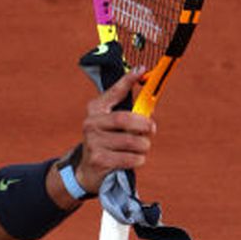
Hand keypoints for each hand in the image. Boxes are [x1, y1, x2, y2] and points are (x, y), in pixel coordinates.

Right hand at [74, 71, 154, 193]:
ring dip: (143, 146)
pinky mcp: (99, 161)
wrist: (88, 170)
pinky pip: (129, 158)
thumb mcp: (112, 124)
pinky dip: (138, 159)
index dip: (127, 80)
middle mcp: (91, 124)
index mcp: (95, 110)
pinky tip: (135, 158)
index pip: (114, 92)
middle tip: (152, 129)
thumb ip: (130, 111)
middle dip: (144, 125)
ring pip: (131, 142)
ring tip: (142, 147)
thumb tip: (148, 99)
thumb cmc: (107, 142)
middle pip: (125, 120)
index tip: (141, 70)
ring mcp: (93, 143)